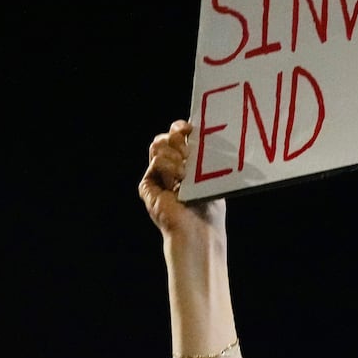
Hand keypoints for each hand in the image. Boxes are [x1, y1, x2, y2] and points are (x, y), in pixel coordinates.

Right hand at [138, 119, 224, 240]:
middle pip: (165, 137)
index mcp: (187, 165)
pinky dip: (169, 167)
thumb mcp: (209, 176)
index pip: (178, 136)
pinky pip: (156, 161)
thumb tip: (199, 132)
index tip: (191, 128)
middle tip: (189, 151)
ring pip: (158, 145)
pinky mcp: (148, 185)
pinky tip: (179, 180)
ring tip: (186, 172)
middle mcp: (170, 169)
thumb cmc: (210, 208)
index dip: (181, 127)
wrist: (198, 229)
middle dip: (177, 137)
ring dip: (174, 154)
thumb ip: (201, 154)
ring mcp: (158, 176)